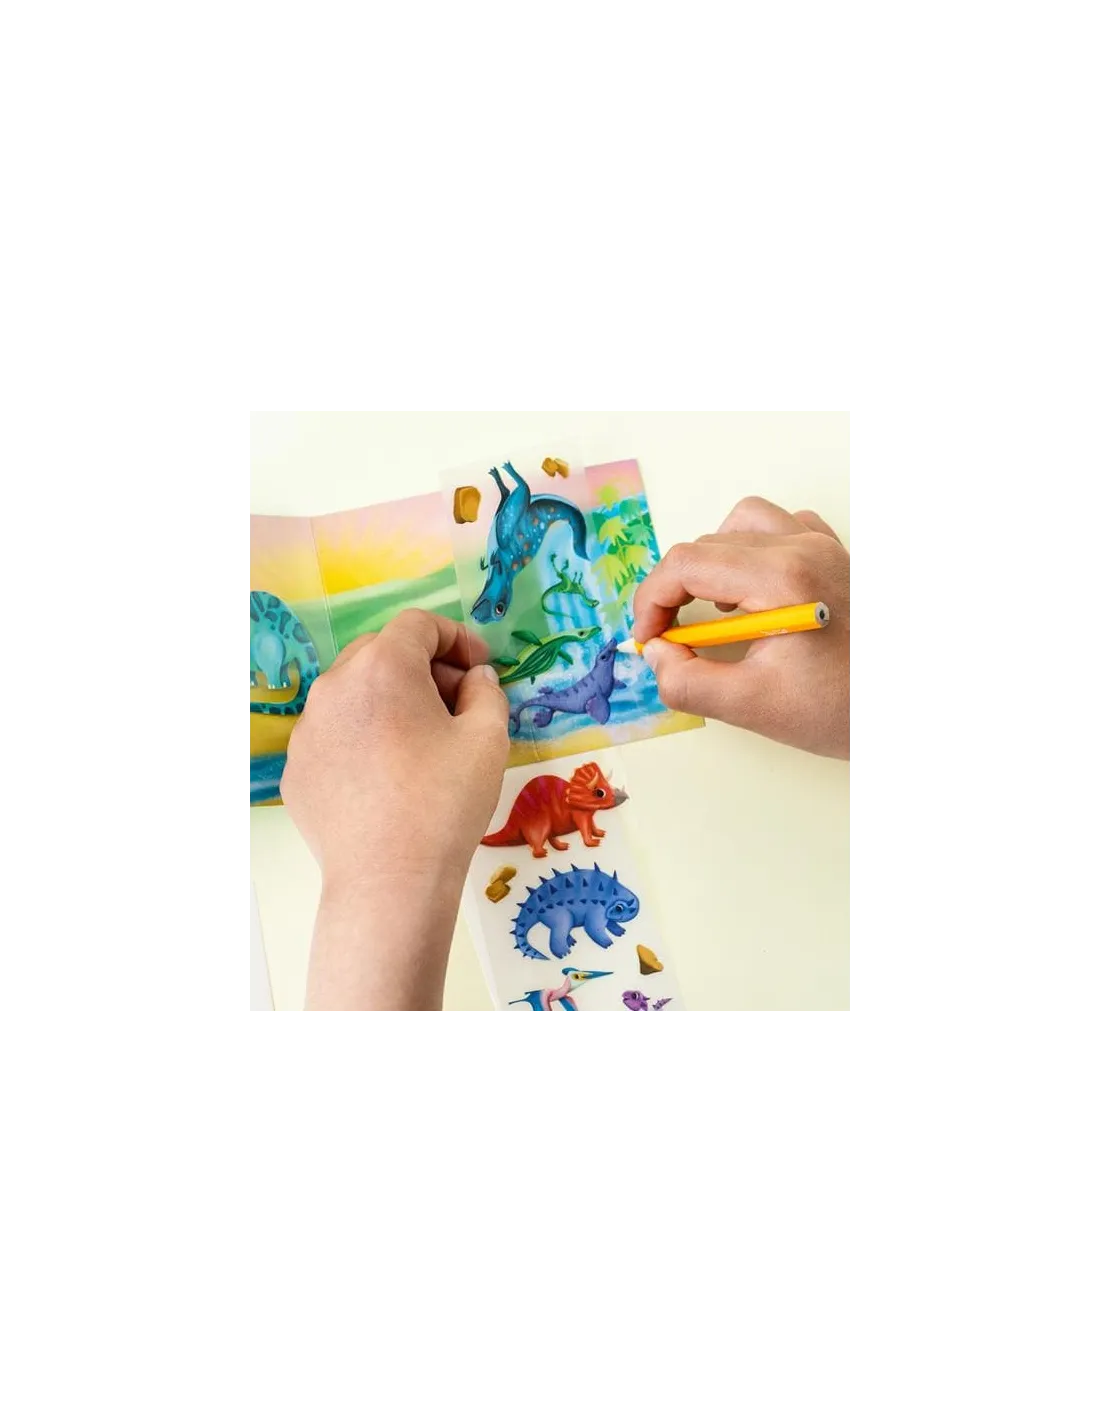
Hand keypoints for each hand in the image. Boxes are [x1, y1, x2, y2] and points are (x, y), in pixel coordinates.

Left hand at [280, 610, 510, 1011]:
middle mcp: (334, 686)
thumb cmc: (444, 803)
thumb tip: (474, 678)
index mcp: (383, 667)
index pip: (418, 625)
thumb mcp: (488, 738)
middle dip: (422, 667)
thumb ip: (487, 691)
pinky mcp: (295, 768)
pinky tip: (388, 778)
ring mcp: (307, 729)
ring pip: (352, 694)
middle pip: (380, 653)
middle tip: (456, 704)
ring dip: (388, 702)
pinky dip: (362, 739)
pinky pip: (334, 735)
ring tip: (421, 743)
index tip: (479, 666)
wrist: (388, 880)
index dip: (456, 638)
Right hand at [632, 497, 851, 757]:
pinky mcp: (836, 557)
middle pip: (708, 544)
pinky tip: (756, 595)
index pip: (687, 564)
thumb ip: (688, 682)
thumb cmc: (844, 707)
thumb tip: (657, 654)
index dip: (652, 601)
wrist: (907, 707)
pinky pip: (783, 529)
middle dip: (677, 588)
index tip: (649, 639)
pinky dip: (754, 554)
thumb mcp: (753, 707)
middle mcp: (804, 548)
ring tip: (715, 611)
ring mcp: (824, 547)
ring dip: (714, 562)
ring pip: (743, 524)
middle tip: (674, 638)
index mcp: (782, 578)